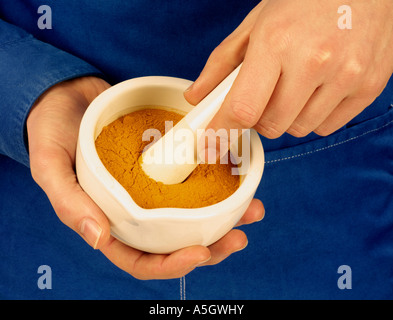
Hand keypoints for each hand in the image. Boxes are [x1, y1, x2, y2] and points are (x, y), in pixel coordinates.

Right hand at [27, 76, 264, 279]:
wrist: (67, 95)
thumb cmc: (51, 131)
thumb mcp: (50, 164)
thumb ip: (69, 201)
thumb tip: (98, 238)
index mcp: (108, 222)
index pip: (142, 260)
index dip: (172, 264)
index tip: (202, 252)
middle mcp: (136, 210)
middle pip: (176, 243)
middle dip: (211, 247)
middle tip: (239, 237)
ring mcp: (153, 187)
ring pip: (192, 215)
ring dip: (225, 218)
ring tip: (253, 212)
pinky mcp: (167, 161)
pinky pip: (195, 178)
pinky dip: (220, 183)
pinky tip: (241, 179)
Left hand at [185, 0, 392, 141]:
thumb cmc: (306, 1)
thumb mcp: (256, 24)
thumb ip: (221, 64)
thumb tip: (197, 97)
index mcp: (277, 42)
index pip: (243, 108)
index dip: (222, 132)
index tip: (211, 144)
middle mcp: (314, 61)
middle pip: (271, 126)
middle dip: (259, 118)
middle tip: (264, 95)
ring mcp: (346, 75)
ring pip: (299, 129)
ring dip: (287, 117)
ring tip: (294, 86)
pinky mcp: (369, 86)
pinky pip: (327, 126)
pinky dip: (314, 116)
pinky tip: (317, 90)